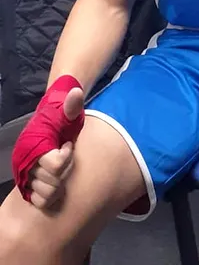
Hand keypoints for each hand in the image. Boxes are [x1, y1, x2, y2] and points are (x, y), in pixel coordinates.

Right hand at [27, 87, 83, 208]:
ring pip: (47, 195)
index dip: (67, 156)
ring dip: (59, 184)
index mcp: (34, 146)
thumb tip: (76, 92)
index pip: (57, 164)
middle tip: (66, 157)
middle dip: (65, 170)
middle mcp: (26, 163)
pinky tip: (56, 180)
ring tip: (61, 169)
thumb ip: (71, 105)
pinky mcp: (29, 187)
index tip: (67, 144)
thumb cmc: (60, 119)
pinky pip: (40, 201)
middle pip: (53, 182)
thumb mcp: (67, 111)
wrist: (50, 124)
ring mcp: (27, 177)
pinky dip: (50, 195)